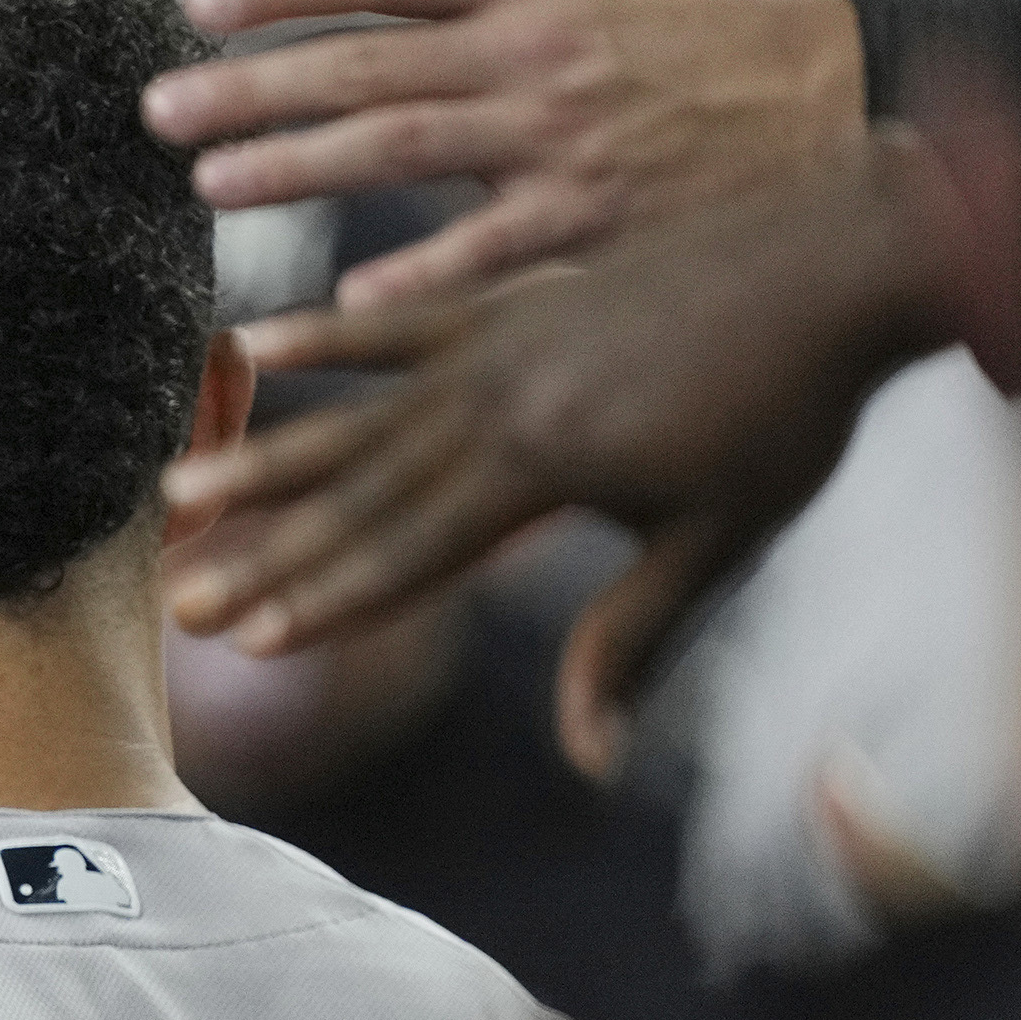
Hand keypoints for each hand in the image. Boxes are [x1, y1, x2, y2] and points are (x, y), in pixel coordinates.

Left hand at [142, 0, 862, 310]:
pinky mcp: (592, 217)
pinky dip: (417, 274)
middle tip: (158, 108)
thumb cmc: (727, 6)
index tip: (196, 1)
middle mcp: (532, 51)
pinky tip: (340, 294)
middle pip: (366, 66)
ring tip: (208, 185)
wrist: (846, 95)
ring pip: (401, 149)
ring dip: (298, 169)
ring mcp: (558, 137)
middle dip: (254, 87)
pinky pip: (487, 251)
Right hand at [162, 144, 959, 777]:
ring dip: (264, 459)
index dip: (327, 602)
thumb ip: (631, 638)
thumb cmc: (792, 411)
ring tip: (177, 494)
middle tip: (179, 599)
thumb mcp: (716, 536)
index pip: (411, 552)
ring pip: (358, 416)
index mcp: (543, 466)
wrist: (843, 262)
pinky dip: (326, 338)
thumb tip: (589, 757)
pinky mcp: (512, 298)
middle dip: (265, 555)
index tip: (248, 644)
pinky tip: (250, 347)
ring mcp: (497, 343)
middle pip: (360, 496)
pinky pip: (398, 322)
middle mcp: (499, 401)